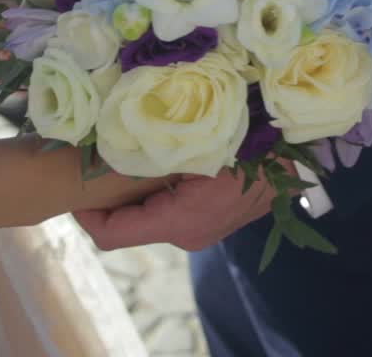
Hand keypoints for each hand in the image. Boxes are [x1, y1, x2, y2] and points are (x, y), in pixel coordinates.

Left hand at [74, 163, 293, 251]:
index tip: (71, 184)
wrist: (299, 155)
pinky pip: (170, 209)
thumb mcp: (196, 141)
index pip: (110, 234)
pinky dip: (157, 189)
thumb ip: (150, 146)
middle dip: (107, 195)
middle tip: (94, 156)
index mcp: (178, 220)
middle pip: (128, 225)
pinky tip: (161, 157)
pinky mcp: (212, 220)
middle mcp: (186, 235)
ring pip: (149, 215)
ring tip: (125, 151)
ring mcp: (201, 231)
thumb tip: (104, 138)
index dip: (83, 214)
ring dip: (133, 190)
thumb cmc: (249, 142)